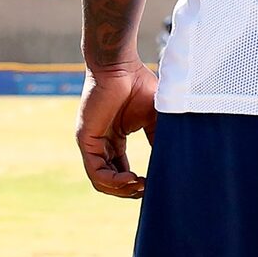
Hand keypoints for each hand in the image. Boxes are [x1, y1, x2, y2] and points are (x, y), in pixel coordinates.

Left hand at [77, 58, 158, 197]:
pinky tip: (131, 178)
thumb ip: (159, 140)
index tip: (155, 185)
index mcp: (115, 138)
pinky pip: (96, 171)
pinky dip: (113, 181)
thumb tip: (171, 164)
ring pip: (101, 180)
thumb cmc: (139, 85)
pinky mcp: (85, 139)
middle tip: (149, 190)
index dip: (136, 183)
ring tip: (141, 186)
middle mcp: (101, 143)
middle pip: (111, 180)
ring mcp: (92, 142)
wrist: (121, 66)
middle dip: (130, 191)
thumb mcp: (156, 118)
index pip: (121, 170)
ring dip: (122, 189)